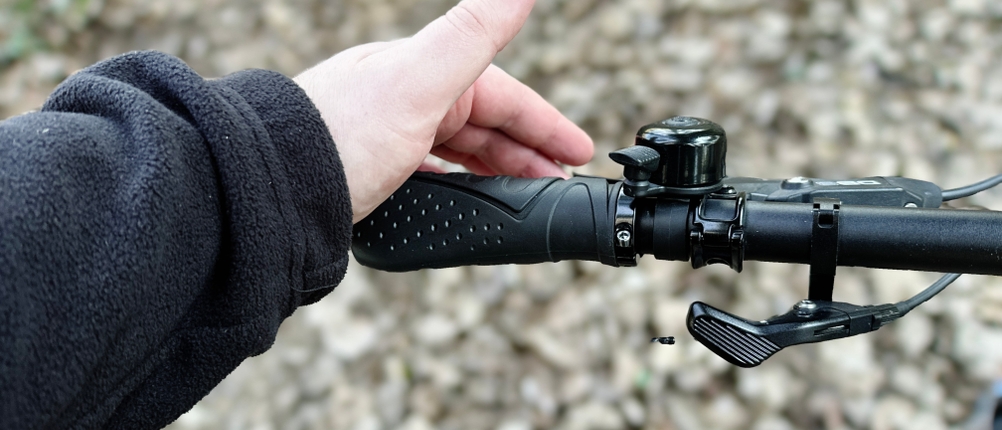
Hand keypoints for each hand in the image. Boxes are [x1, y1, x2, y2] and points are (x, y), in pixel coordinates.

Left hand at [293, 0, 593, 222]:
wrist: (268, 190)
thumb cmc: (339, 137)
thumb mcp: (417, 83)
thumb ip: (473, 34)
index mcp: (424, 73)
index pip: (504, 96)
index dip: (546, 124)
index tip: (579, 153)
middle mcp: (404, 97)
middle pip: (483, 125)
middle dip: (527, 153)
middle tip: (558, 186)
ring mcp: (386, 135)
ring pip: (457, 151)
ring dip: (495, 171)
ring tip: (522, 198)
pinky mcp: (369, 171)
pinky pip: (429, 173)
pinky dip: (456, 183)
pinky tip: (459, 197)